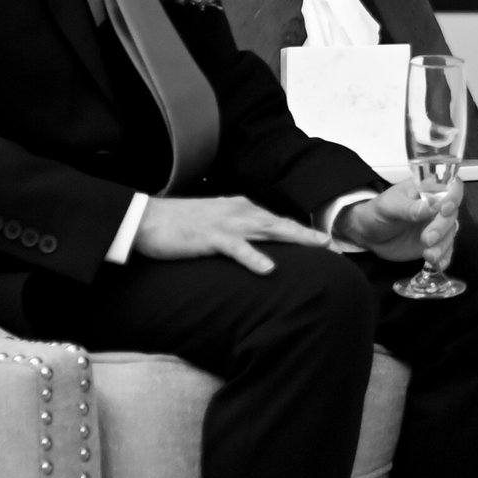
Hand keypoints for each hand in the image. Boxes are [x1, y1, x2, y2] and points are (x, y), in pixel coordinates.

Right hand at [132, 195, 339, 270]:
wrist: (144, 219)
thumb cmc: (177, 226)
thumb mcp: (212, 226)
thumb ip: (234, 233)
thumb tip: (253, 247)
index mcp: (239, 208)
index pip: (275, 221)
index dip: (299, 231)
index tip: (322, 242)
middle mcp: (237, 211)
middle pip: (279, 223)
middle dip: (307, 233)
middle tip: (333, 244)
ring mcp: (224, 223)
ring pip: (267, 230)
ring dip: (295, 238)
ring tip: (318, 246)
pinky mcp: (209, 237)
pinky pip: (236, 248)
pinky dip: (254, 258)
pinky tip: (270, 269)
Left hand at [330, 184, 461, 268]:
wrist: (368, 234)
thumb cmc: (376, 213)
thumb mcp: (387, 206)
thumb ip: (408, 207)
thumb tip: (429, 207)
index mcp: (426, 190)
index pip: (450, 187)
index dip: (454, 196)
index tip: (445, 209)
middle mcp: (435, 207)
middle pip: (451, 214)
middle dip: (442, 227)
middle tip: (427, 238)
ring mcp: (435, 226)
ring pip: (450, 233)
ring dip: (443, 245)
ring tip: (428, 255)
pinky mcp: (433, 244)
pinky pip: (445, 250)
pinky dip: (444, 257)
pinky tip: (437, 264)